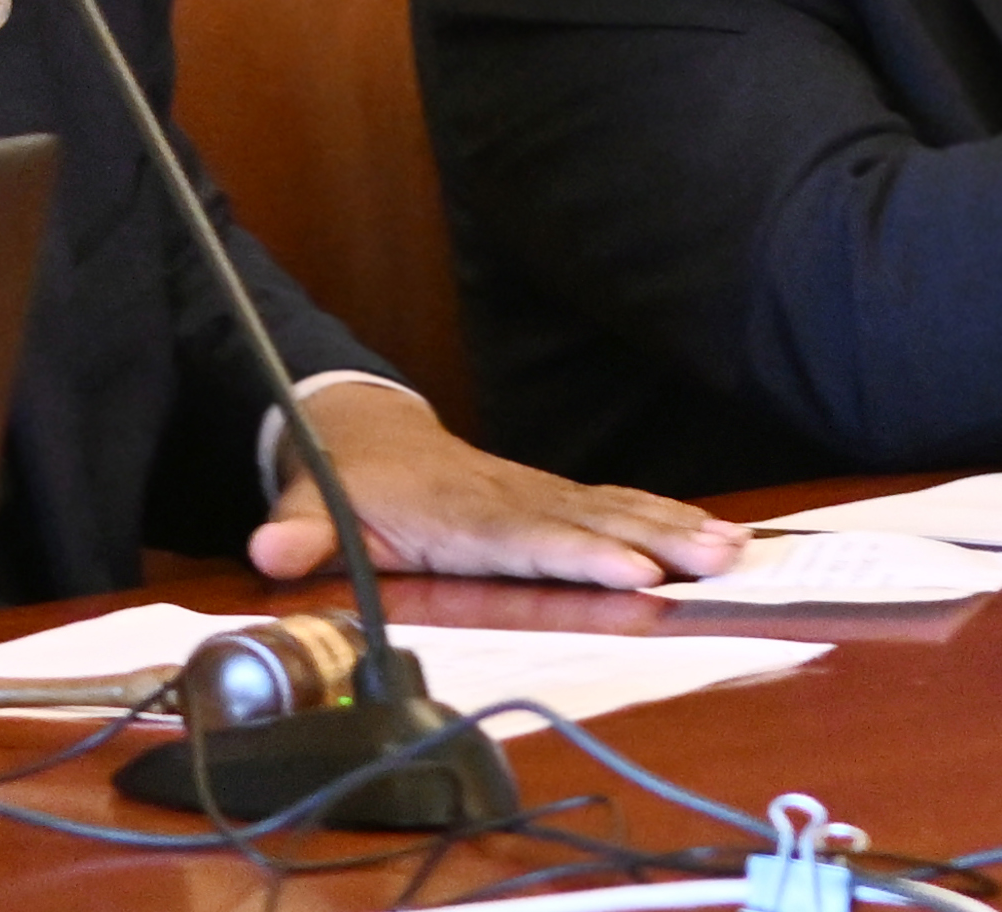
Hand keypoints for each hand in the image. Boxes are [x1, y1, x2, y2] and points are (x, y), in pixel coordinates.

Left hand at [246, 383, 748, 588]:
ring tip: (732, 550)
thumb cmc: (346, 482)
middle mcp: (504, 497)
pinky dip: (667, 516)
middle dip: (649, 540)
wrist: (363, 430)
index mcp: (452, 512)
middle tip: (712, 559)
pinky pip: (615, 504)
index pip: (520, 537)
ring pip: (610, 508)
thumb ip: (299, 535)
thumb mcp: (312, 506)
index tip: (629, 571)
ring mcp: (533, 492)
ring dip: (672, 528)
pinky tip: (719, 535)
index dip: (575, 553)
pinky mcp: (553, 496)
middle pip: (583, 521)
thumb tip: (270, 552)